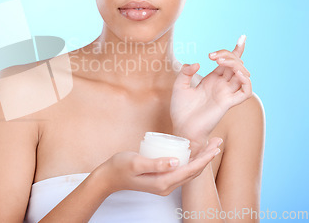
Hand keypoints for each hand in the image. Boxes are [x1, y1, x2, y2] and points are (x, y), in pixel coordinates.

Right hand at [95, 138, 222, 195]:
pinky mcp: (161, 179)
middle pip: (194, 171)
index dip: (204, 157)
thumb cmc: (120, 167)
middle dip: (207, 156)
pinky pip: (181, 171)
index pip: (190, 170)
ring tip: (211, 146)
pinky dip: (191, 161)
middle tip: (218, 141)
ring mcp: (164, 184)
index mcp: (163, 182)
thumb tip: (176, 161)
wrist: (109, 177)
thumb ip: (155, 163)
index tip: (214, 146)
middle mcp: (167, 186)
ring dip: (201, 159)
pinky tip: (193, 152)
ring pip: (189, 172)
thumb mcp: (136, 162)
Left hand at [170, 35, 252, 149]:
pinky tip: (237, 73)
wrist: (181, 127)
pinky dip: (246, 81)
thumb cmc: (180, 109)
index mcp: (212, 80)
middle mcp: (222, 86)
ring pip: (243, 75)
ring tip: (221, 61)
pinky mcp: (228, 104)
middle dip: (229, 55)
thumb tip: (198, 63)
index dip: (236, 50)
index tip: (242, 38)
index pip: (228, 62)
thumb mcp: (179, 85)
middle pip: (236, 65)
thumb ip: (186, 72)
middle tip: (213, 56)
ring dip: (237, 65)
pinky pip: (245, 92)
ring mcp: (226, 94)